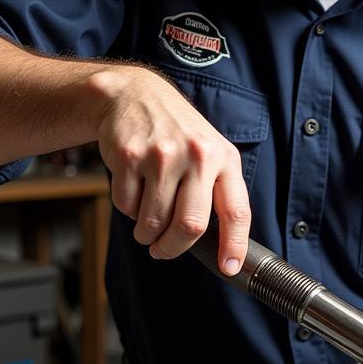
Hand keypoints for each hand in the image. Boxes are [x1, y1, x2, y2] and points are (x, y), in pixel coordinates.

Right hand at [91, 65, 250, 273]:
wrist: (136, 95)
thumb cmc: (178, 132)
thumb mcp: (210, 152)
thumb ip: (217, 192)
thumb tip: (219, 246)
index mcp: (224, 159)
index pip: (236, 211)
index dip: (234, 245)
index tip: (229, 268)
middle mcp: (197, 156)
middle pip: (190, 226)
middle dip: (174, 248)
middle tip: (163, 249)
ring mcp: (162, 156)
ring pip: (153, 222)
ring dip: (147, 233)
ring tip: (146, 219)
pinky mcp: (129, 157)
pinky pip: (126, 206)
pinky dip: (127, 209)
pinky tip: (134, 188)